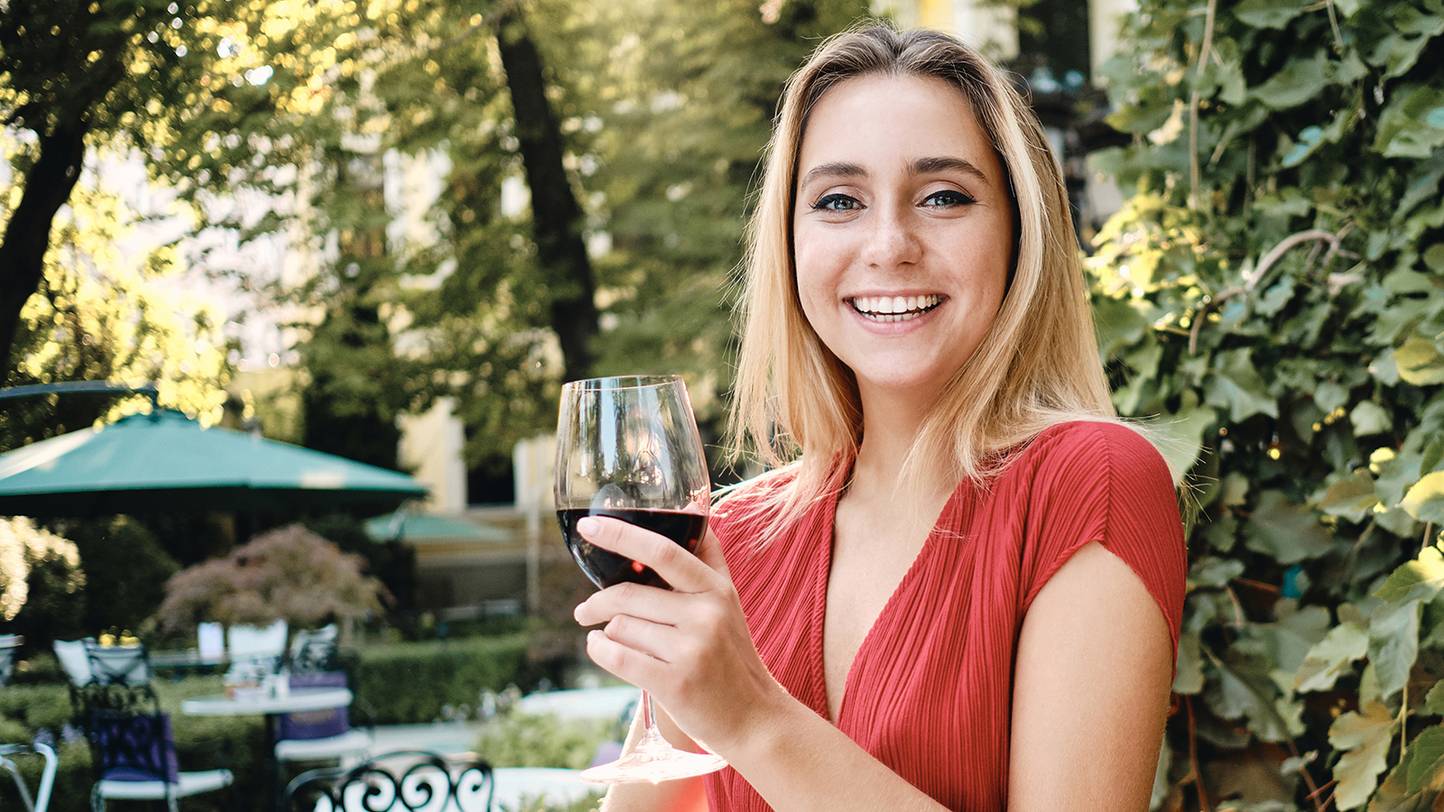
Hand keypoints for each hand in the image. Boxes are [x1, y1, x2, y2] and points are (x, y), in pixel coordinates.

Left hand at [572, 516, 783, 754]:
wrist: (753, 716)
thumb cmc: (732, 656)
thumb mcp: (729, 603)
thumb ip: (708, 562)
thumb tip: (696, 512)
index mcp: (717, 589)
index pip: (662, 551)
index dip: (621, 534)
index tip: (590, 526)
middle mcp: (706, 615)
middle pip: (629, 594)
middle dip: (597, 602)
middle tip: (584, 609)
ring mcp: (691, 649)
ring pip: (621, 626)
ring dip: (608, 633)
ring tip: (617, 641)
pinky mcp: (674, 683)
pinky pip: (618, 656)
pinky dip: (599, 650)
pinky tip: (599, 647)